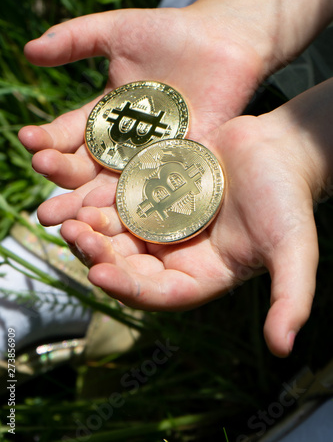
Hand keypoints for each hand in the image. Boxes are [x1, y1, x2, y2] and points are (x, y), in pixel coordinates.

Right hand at [18, 7, 262, 224]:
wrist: (224, 40)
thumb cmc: (170, 33)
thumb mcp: (117, 31)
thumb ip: (75, 39)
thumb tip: (28, 50)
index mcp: (105, 119)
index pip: (68, 136)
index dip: (48, 141)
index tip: (29, 141)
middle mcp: (125, 146)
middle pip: (87, 173)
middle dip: (65, 192)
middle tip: (44, 211)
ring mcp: (153, 159)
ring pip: (117, 190)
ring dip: (92, 209)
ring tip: (70, 225)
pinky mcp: (183, 167)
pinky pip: (158, 191)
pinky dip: (138, 208)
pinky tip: (119, 224)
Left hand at [60, 113, 317, 357]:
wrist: (279, 149)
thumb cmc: (289, 199)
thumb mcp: (295, 250)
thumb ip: (291, 297)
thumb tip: (285, 349)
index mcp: (202, 276)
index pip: (158, 294)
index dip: (128, 288)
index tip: (100, 275)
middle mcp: (178, 256)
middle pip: (128, 266)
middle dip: (99, 256)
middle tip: (75, 236)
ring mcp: (164, 225)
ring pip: (119, 236)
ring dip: (93, 230)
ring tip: (69, 218)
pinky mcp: (156, 197)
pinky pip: (122, 204)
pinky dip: (102, 201)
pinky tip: (82, 194)